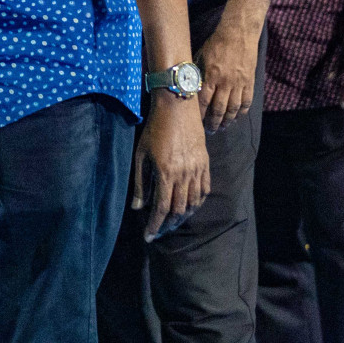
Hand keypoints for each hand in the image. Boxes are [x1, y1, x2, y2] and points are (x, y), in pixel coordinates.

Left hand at [131, 93, 209, 240]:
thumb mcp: (141, 154)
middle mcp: (184, 174)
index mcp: (166, 172)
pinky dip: (197, 202)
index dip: (154, 225)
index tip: (148, 236)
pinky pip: (205, 189)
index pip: (162, 208)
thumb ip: (141, 183)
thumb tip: (138, 208)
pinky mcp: (205, 163)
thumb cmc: (154, 128)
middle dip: (168, 224)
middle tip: (159, 231)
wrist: (177, 107)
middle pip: (179, 209)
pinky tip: (189, 206)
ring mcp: (197, 169)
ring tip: (173, 222)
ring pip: (193, 202)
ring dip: (183, 215)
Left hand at [197, 23, 258, 132]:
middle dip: (214, 122)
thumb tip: (189, 87)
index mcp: (211, 75)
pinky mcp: (249, 82)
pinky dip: (242, 112)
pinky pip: (246, 101)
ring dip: (228, 120)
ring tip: (223, 127)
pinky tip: (237, 117)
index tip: (196, 122)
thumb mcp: (201, 56)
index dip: (199, 114)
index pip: (203, 101)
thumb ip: (197, 73)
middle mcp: (225, 82)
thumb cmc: (216, 44)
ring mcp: (239, 83)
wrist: (238, 34)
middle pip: (219, 109)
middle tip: (210, 131)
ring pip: (234, 108)